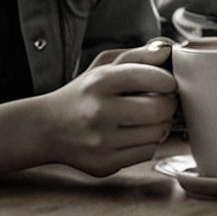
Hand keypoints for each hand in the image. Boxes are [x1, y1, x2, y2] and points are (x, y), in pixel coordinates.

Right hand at [38, 41, 176, 175]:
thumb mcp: (103, 66)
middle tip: (162, 101)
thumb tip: (167, 52)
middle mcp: (99, 112)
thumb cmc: (82, 95)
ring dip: (160, 124)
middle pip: (161, 109)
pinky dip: (147, 142)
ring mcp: (101, 141)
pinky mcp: (105, 164)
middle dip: (168, 104)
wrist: (47, 128)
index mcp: (100, 82)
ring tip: (146, 118)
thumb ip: (138, 55)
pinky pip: (147, 152)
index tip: (166, 83)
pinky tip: (133, 134)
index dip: (169, 81)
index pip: (155, 78)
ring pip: (158, 133)